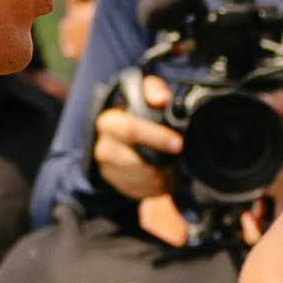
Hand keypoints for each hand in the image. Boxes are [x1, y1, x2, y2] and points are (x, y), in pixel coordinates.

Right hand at [92, 75, 183, 206]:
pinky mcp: (118, 186)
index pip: (130, 130)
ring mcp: (108, 171)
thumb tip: (161, 99)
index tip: (178, 143)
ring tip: (170, 161)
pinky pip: (147, 192)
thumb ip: (153, 90)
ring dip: (165, 173)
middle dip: (165, 161)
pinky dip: (161, 185)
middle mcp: (104, 149)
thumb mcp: (142, 93)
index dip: (157, 137)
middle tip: (177, 154)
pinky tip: (164, 172)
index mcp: (108, 123)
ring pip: (147, 180)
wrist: (118, 137)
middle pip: (141, 164)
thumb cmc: (135, 113)